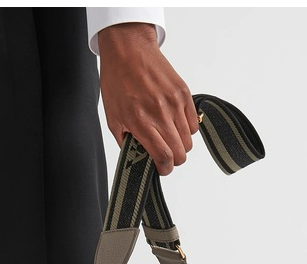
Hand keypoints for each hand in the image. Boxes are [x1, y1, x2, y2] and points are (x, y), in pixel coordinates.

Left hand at [96, 22, 199, 175]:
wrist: (128, 50)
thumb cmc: (117, 82)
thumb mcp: (113, 118)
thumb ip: (127, 142)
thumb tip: (140, 159)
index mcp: (141, 121)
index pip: (164, 156)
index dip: (165, 169)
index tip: (161, 169)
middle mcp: (160, 113)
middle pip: (181, 153)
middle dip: (173, 159)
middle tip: (163, 154)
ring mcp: (175, 102)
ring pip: (189, 140)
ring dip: (179, 144)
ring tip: (167, 136)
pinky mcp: (184, 93)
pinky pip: (193, 124)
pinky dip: (186, 129)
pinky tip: (173, 123)